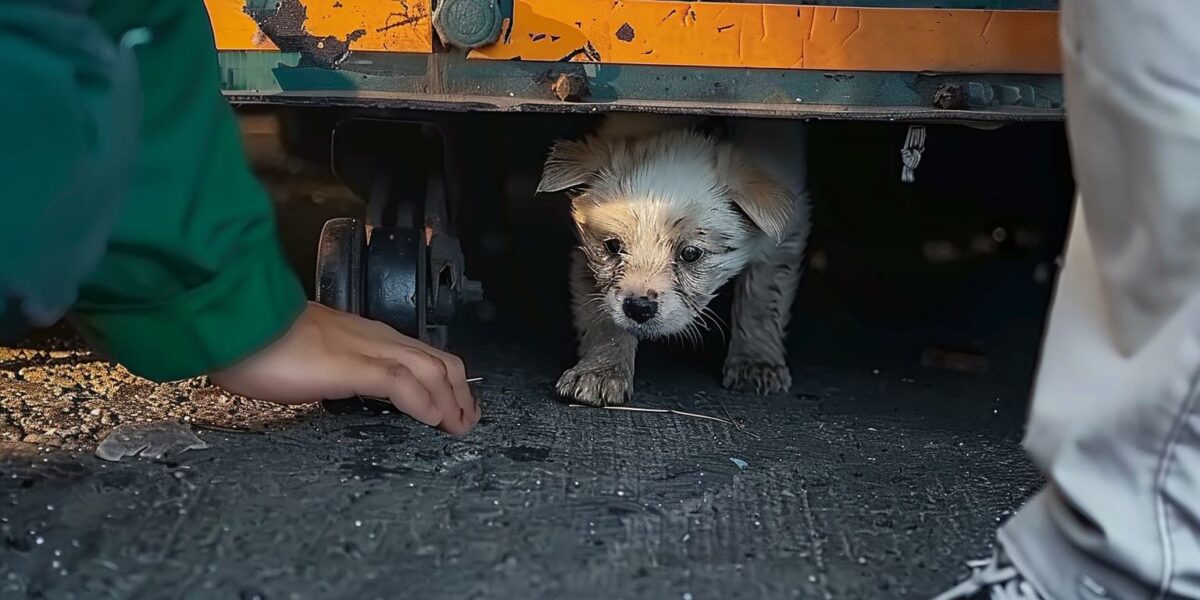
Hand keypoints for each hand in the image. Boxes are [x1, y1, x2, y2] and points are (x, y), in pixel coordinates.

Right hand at [209, 302, 478, 434]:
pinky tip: (432, 420)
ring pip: (430, 369)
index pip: (423, 354)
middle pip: (440, 361)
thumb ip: (336, 370)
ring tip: (458, 428)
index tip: (455, 407)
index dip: (447, 380)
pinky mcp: (351, 365)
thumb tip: (342, 387)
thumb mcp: (311, 358)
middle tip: (465, 423)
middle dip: (460, 393)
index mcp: (366, 335)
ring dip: (451, 401)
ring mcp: (365, 349)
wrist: (234, 323)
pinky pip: (401, 382)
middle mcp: (375, 338)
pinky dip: (424, 402)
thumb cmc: (261, 342)